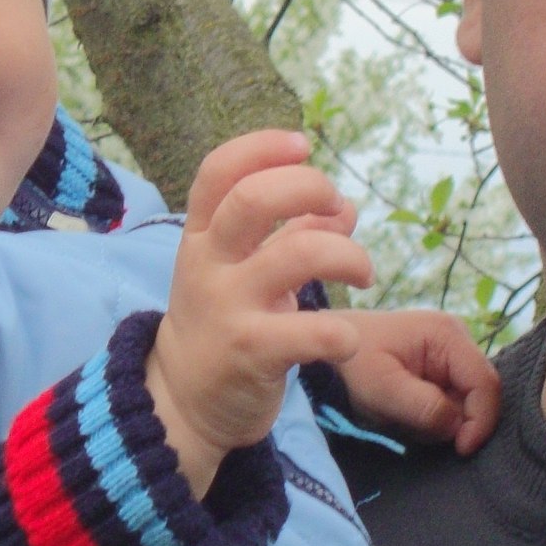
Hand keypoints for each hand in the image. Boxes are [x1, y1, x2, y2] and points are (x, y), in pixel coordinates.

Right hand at [146, 131, 372, 495]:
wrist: (181, 402)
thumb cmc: (221, 323)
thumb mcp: (240, 271)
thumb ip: (289, 234)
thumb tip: (345, 206)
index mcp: (201, 236)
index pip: (219, 170)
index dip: (262, 146)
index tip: (302, 144)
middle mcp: (209, 264)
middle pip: (255, 199)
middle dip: (310, 188)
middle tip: (336, 207)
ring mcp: (229, 307)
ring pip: (298, 255)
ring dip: (349, 256)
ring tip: (363, 275)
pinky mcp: (251, 353)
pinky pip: (312, 332)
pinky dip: (343, 333)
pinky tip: (346, 339)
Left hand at [329, 310, 500, 454]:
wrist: (328, 348)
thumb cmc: (352, 363)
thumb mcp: (382, 387)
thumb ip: (424, 406)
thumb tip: (457, 427)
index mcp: (448, 335)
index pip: (486, 382)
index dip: (481, 420)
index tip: (461, 449)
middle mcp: (457, 340)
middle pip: (479, 394)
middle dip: (456, 421)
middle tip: (418, 431)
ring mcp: (450, 355)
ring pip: (465, 402)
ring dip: (441, 421)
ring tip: (404, 417)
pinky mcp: (441, 370)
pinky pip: (451, 401)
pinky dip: (433, 416)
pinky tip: (406, 413)